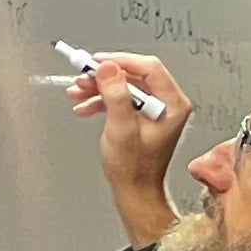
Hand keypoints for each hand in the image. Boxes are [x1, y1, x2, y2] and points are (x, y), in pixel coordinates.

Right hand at [72, 50, 193, 243]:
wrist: (134, 189)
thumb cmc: (133, 168)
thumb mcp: (121, 128)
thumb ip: (116, 95)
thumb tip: (108, 67)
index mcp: (172, 104)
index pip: (149, 67)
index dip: (121, 61)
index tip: (98, 62)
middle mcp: (168, 103)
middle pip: (135, 74)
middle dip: (105, 76)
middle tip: (83, 77)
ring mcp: (156, 109)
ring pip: (125, 85)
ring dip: (99, 87)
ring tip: (78, 92)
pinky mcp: (144, 115)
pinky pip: (122, 97)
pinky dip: (103, 99)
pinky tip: (85, 106)